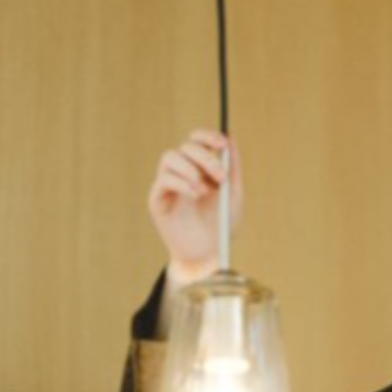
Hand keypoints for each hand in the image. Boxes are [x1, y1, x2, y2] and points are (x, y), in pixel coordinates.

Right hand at [148, 129, 244, 279]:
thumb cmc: (221, 226)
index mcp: (201, 167)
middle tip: (220, 176)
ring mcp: (168, 184)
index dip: (207, 136)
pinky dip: (181, 183)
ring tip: (205, 190)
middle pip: (186, 147)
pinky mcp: (157, 198)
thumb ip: (233, 166)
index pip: (197, 140)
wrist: (208, 255)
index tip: (222, 143)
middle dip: (205, 157)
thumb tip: (230, 136)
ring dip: (190, 169)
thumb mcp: (233, 194)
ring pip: (170, 157)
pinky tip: (195, 195)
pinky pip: (164, 179)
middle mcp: (182, 172)